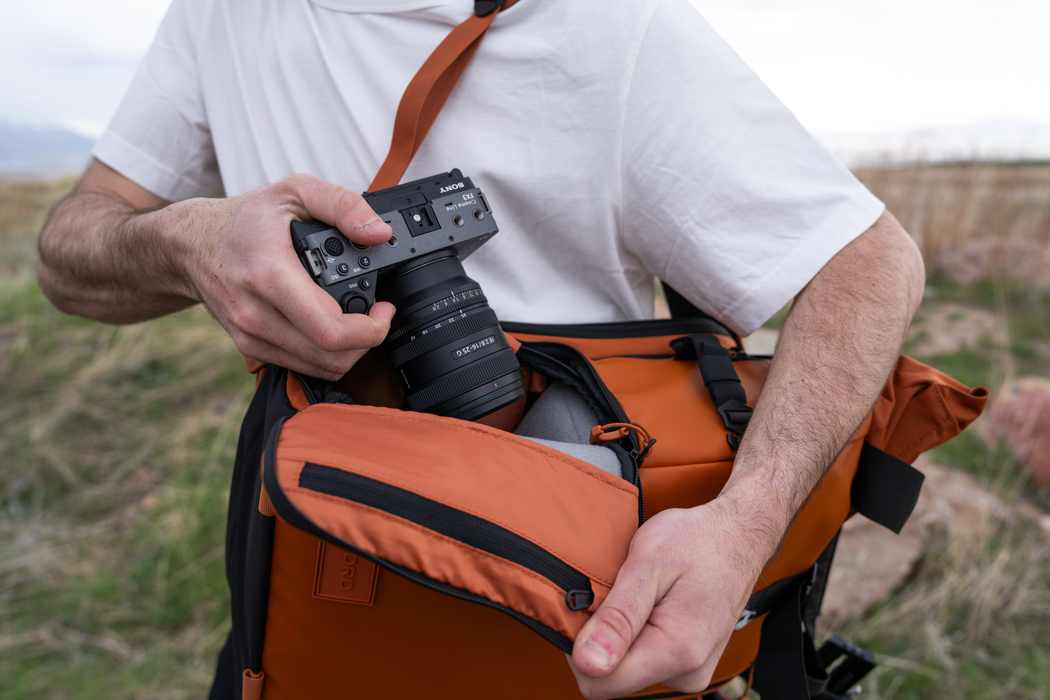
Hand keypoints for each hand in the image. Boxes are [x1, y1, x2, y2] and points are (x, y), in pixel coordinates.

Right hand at [179, 174, 395, 379]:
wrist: (192, 244)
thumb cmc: (244, 220)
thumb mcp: (295, 191)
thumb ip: (343, 205)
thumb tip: (379, 233)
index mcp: (270, 275)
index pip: (330, 330)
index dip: (370, 328)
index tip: (383, 308)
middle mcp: (256, 312)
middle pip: (330, 356)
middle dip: (367, 340)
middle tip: (376, 314)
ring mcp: (251, 334)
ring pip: (319, 367)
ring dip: (350, 351)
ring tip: (358, 320)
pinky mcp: (250, 346)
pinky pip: (301, 367)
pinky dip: (327, 354)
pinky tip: (332, 327)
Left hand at [568, 500, 768, 698]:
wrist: (738, 536)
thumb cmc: (697, 541)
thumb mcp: (648, 563)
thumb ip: (617, 617)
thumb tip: (587, 663)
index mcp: (676, 651)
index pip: (599, 683)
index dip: (580, 648)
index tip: (589, 609)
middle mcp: (687, 672)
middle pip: (611, 679)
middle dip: (601, 639)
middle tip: (618, 594)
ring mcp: (690, 671)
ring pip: (626, 669)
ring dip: (619, 635)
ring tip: (639, 596)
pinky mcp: (688, 664)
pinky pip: (644, 661)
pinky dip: (636, 635)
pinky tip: (648, 606)